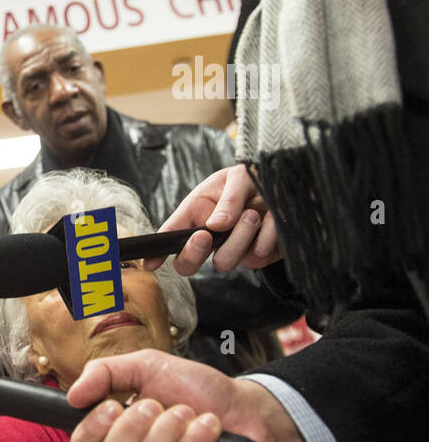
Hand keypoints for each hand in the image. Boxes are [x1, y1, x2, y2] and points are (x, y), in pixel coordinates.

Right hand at [65, 349, 307, 441]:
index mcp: (116, 440)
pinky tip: (208, 428)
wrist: (247, 407)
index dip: (89, 431)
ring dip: (168, 430)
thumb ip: (104, 372)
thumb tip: (72, 395)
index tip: (110, 406)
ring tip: (189, 414)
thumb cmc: (198, 392)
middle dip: (134, 425)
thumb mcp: (146, 367)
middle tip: (157, 405)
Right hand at [143, 164, 280, 275]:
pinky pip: (256, 257)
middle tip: (205, 235)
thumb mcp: (238, 178)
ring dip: (239, 236)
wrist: (291, 185)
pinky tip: (273, 219)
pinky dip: (267, 235)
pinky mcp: (257, 257)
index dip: (156, 252)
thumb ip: (227, 200)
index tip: (149, 263)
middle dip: (192, 253)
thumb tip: (215, 226)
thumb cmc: (256, 179)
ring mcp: (232, 249)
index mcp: (196, 214)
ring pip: (223, 262)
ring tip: (253, 213)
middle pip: (186, 263)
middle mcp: (210, 236)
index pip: (170, 235)